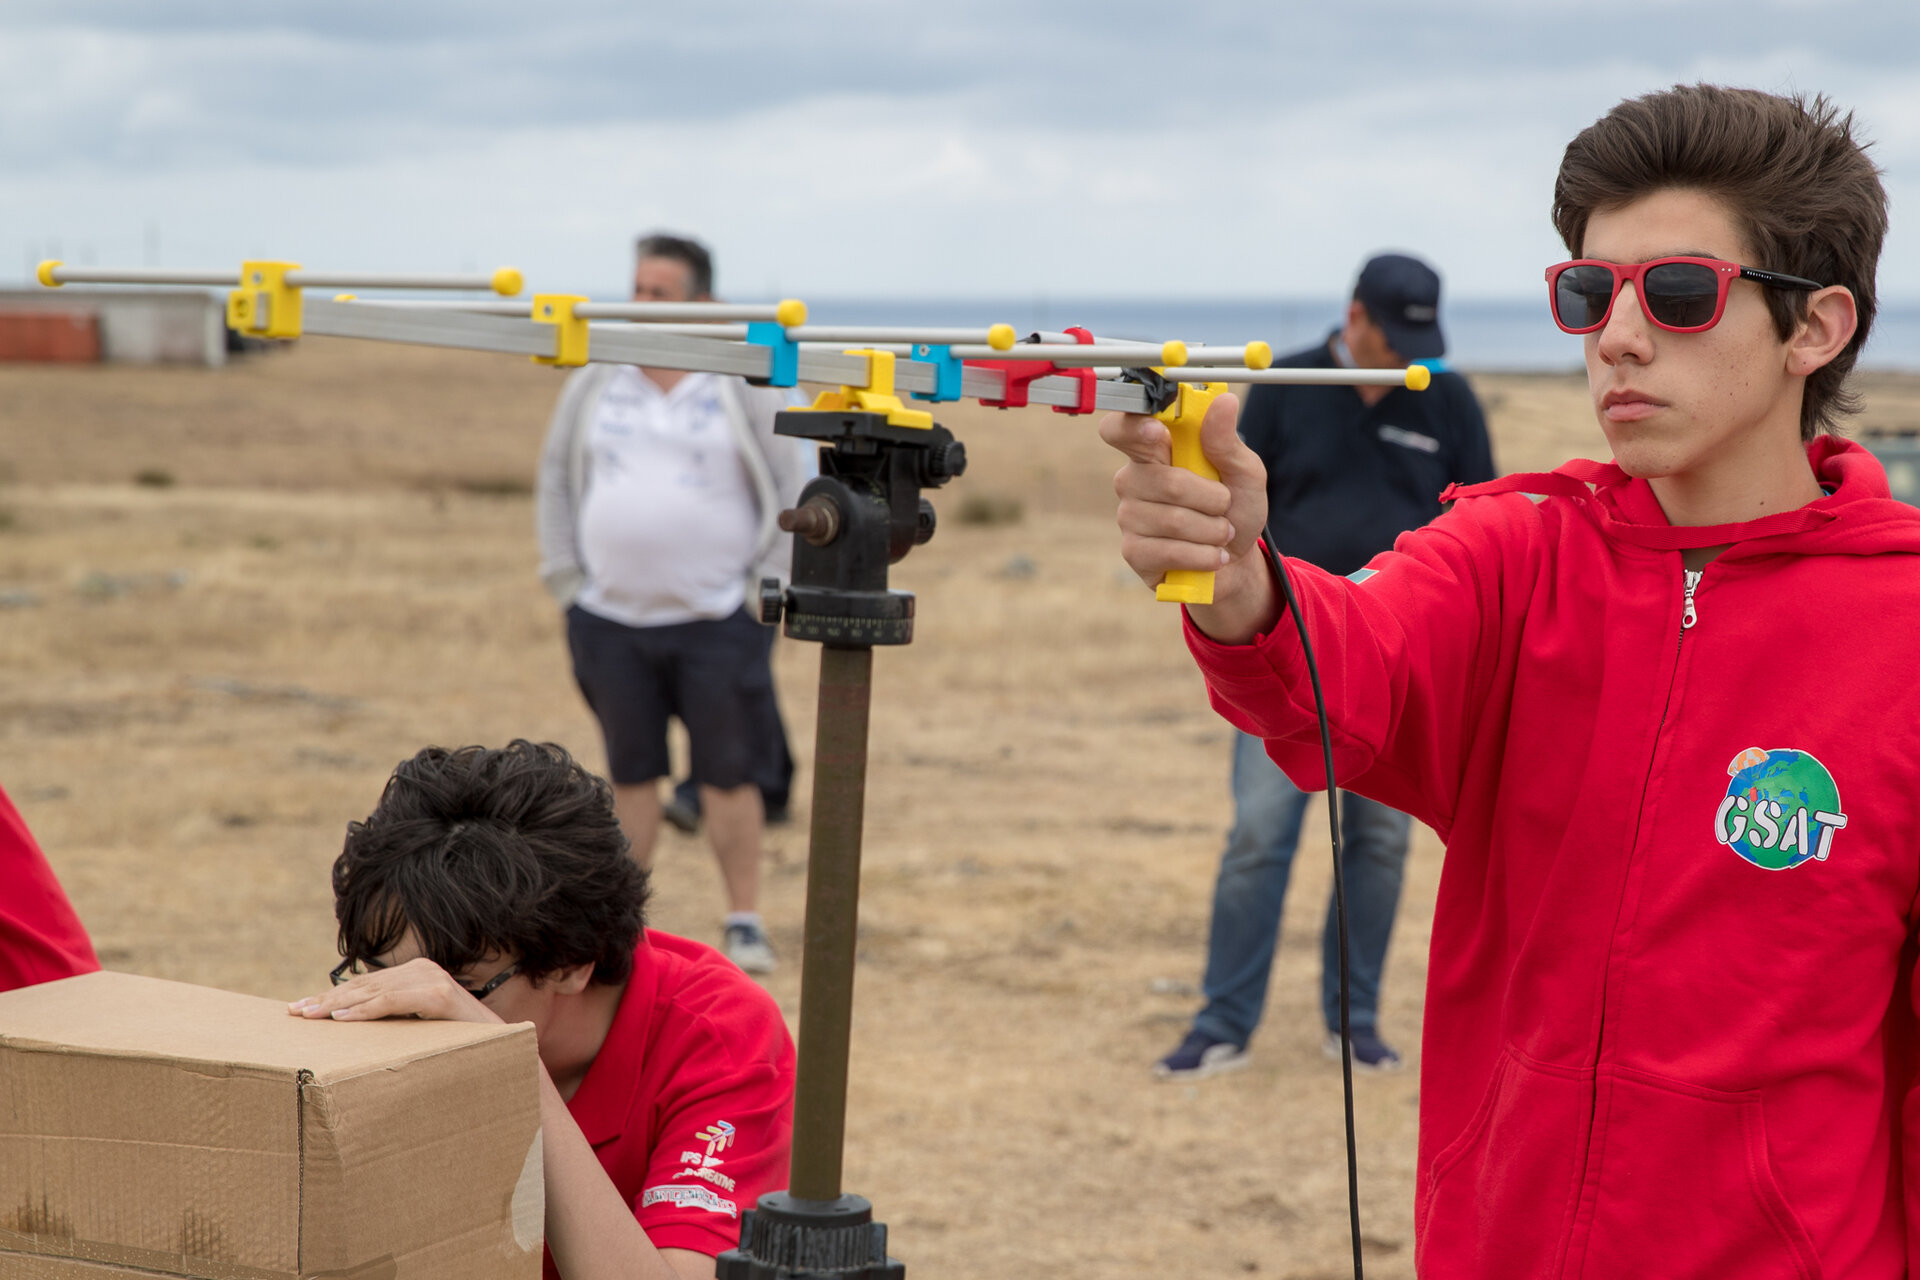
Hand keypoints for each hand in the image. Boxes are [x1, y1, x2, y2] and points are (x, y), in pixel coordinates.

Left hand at [288, 958, 503, 1024]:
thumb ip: (396, 1015)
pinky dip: (364, 1010)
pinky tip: (340, 1019)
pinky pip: (392, 1002)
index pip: (366, 983)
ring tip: (308, 1015)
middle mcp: (423, 969)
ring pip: (373, 992)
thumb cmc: (457, 1042)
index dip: (332, 995)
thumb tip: (353, 1023)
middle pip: (363, 985)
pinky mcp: (438, 995)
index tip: (302, 1007)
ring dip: (336, 1006)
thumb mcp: (420, 1024)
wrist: (501, 1048)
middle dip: (326, 1000)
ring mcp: (432, 979)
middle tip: (295, 1012)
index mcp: (417, 973)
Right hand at [1100, 393, 1266, 588]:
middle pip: (1168, 483)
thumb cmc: (1234, 509)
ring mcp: (1130, 516)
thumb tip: (1224, 401)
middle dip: (1213, 500)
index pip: (1120, 429)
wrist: (1237, 561)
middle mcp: (1134, 480)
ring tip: (1220, 533)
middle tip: (1224, 507)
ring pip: (1174, 521)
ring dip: (1213, 531)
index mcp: (1154, 450)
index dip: (1131, 428)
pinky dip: (1203, 556)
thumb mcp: (1244, 472)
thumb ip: (1228, 441)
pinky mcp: (1134, 551)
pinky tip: (1210, 555)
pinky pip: (1170, 552)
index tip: (1156, 431)